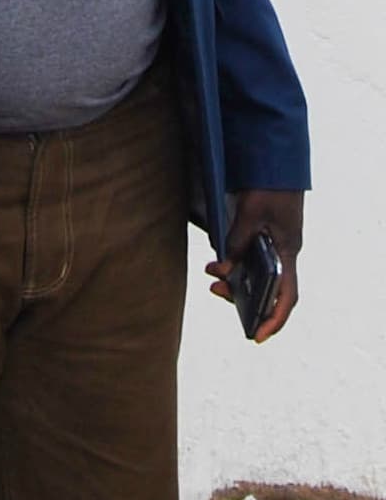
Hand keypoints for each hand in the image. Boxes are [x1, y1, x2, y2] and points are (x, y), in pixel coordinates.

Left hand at [206, 189, 304, 342]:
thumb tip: (225, 266)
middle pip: (268, 288)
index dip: (273, 318)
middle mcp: (283, 253)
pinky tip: (218, 261)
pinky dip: (235, 264)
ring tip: (211, 275)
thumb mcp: (252, 212)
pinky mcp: (263, 234)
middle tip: (215, 291)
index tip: (256, 336)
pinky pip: (251, 258)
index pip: (286, 296)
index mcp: (287, 252)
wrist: (276, 163)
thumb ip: (238, 239)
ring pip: (257, 273)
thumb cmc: (270, 186)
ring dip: (235, 279)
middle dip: (244, 297)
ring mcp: (274, 244)